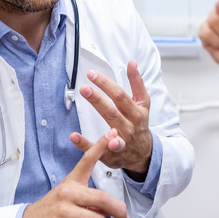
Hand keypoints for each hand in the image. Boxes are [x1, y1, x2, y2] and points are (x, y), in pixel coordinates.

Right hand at [20, 132, 130, 217]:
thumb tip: (113, 210)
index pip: (87, 160)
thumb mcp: (69, 196)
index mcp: (72, 182)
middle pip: (102, 198)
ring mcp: (63, 212)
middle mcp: (68, 194)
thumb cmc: (52, 209)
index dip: (101, 146)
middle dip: (118, 211)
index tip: (113, 135)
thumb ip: (91, 198)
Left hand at [69, 60, 152, 176]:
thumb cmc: (140, 124)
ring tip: (85, 111)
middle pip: (112, 111)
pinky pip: (97, 150)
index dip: (106, 84)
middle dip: (97, 99)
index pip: (120, 95)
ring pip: (108, 131)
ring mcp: (120, 142)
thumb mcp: (143, 103)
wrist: (144, 154)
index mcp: (136, 112)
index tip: (92, 74)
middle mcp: (129, 127)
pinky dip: (85, 144)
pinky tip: (74, 136)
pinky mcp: (110, 155)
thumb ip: (137, 82)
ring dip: (97, 122)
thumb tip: (132, 62)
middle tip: (84, 88)